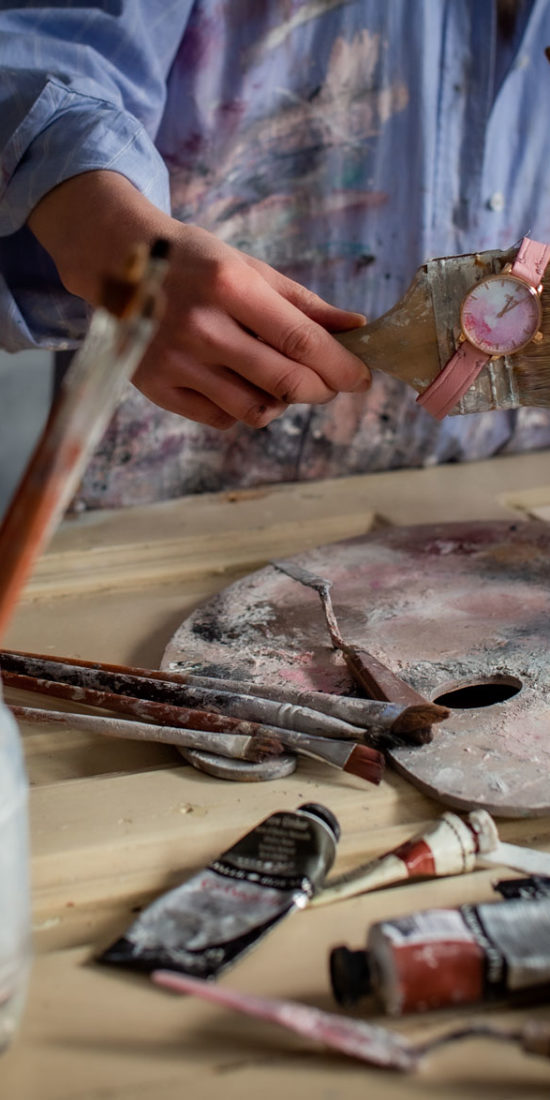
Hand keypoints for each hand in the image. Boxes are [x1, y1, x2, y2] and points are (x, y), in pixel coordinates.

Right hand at [133, 223, 369, 427]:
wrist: (117, 263)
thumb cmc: (193, 262)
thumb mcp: (247, 267)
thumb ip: (302, 302)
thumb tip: (356, 327)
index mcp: (229, 286)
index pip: (302, 341)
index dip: (340, 366)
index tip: (362, 377)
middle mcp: (202, 327)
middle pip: (284, 382)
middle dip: (320, 389)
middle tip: (330, 384)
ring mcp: (176, 362)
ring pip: (254, 410)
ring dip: (282, 402)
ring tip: (281, 381)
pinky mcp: (158, 388)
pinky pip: (221, 419)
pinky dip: (242, 409)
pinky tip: (239, 383)